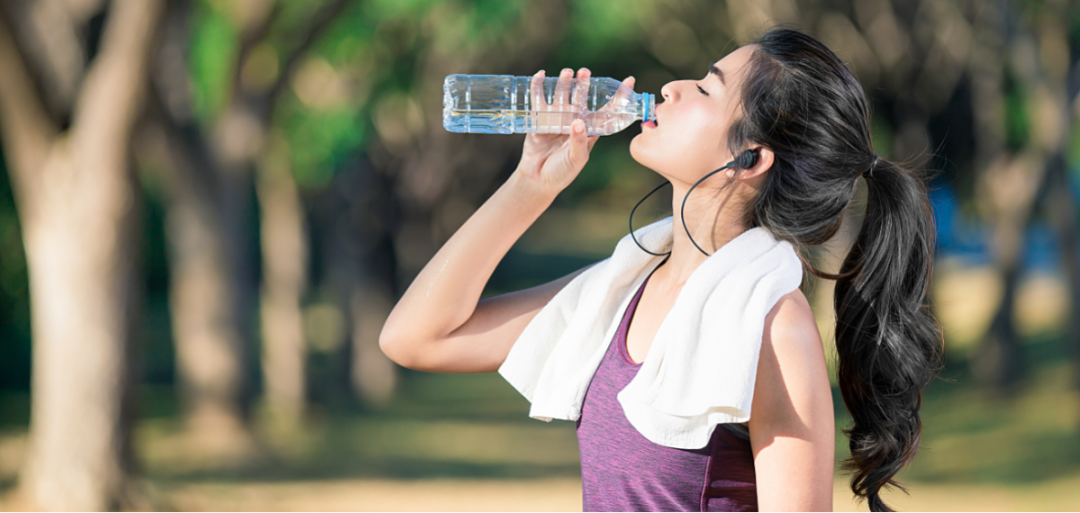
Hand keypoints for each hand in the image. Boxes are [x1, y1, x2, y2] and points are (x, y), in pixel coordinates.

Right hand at [515, 67, 634, 194]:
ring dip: (564, 82)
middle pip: (581, 97)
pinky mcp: (540, 118)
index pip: (607, 109)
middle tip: (584, 73)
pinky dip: (538, 86)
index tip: (629, 80)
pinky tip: (540, 75)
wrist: (538, 179)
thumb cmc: (563, 172)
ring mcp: (557, 117)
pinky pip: (539, 99)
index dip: (619, 96)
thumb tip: (578, 122)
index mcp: (589, 129)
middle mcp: (574, 119)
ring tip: (567, 73)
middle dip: (583, 83)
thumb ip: (579, 142)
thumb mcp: (576, 159)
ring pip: (561, 94)